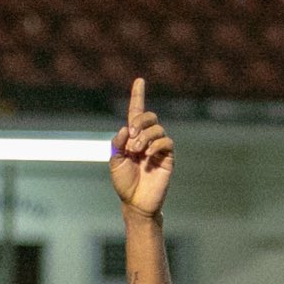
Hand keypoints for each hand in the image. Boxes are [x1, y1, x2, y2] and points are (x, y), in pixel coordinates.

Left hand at [109, 78, 173, 215]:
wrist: (136, 202)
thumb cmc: (124, 183)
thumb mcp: (115, 162)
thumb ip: (117, 143)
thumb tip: (126, 128)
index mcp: (132, 137)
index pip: (136, 112)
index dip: (138, 95)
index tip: (139, 80)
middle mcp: (146, 138)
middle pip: (148, 116)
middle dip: (139, 122)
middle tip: (131, 139)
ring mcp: (158, 147)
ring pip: (156, 128)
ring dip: (145, 137)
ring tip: (137, 152)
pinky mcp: (167, 157)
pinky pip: (166, 141)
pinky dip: (156, 145)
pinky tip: (148, 155)